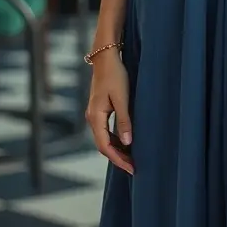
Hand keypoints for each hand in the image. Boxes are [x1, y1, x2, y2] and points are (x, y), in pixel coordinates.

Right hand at [85, 48, 133, 175]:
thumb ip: (124, 121)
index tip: (132, 168)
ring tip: (132, 158)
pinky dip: (115, 140)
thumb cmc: (115, 76)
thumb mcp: (122, 99)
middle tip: (134, 167)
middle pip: (103, 145)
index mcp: (96, 117)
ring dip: (117, 150)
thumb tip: (128, 143)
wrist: (106, 58)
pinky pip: (105, 131)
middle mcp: (92, 118)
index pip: (105, 146)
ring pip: (104, 139)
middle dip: (118, 158)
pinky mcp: (99, 110)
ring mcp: (94, 115)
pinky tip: (126, 143)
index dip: (118, 159)